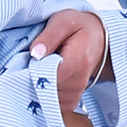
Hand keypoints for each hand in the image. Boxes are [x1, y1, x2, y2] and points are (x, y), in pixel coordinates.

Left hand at [29, 9, 109, 126]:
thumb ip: (49, 36)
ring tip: (40, 69)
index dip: (33, 72)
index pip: (49, 77)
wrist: (98, 40)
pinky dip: (43, 95)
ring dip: (37, 87)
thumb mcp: (63, 22)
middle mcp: (77, 83)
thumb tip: (35, 53)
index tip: (27, 62)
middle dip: (32, 79)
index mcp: (77, 62)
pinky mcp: (70, 102)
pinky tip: (44, 80)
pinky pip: (51, 105)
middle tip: (32, 63)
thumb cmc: (79, 28)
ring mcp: (75, 94)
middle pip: (45, 90)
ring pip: (46, 99)